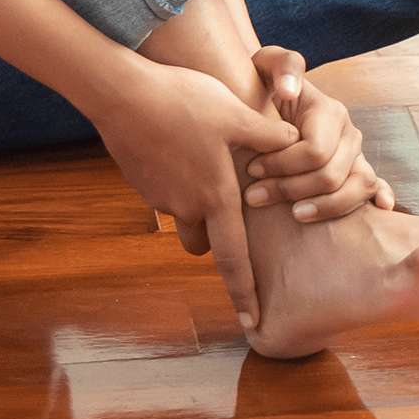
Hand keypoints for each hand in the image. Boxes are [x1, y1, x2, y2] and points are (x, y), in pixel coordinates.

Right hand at [92, 55, 298, 329]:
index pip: (234, 260)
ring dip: (194, 203)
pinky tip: (176, 144)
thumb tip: (294, 140)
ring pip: (183, 213)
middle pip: (204, 242)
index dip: (245, 294)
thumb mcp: (234, 113)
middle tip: (226, 215)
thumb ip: (267, 134)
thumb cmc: (185, 101)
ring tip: (201, 163)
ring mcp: (159, 196)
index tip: (252, 324)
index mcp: (215, 196)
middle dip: (216, 239)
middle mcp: (187, 206)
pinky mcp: (140, 181)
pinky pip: (164, 190)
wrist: (124, 94)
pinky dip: (174, 178)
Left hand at [243, 45, 394, 221]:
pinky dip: (380, 198)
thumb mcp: (267, 65)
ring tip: (294, 214)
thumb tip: (290, 90)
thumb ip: (282, 66)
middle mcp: (349, 134)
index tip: (250, 170)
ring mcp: (356, 155)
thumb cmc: (264, 85)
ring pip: (356, 189)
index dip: (281, 166)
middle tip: (254, 195)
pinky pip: (374, 188)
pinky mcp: (356, 172)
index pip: (314, 152)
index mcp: (330, 111)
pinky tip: (379, 208)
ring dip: (325, 207)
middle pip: (330, 176)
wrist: (269, 100)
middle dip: (290, 189)